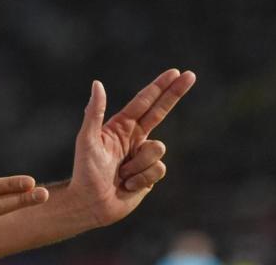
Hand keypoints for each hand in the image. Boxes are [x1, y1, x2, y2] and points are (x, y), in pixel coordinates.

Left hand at [68, 69, 195, 226]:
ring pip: (158, 149)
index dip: (159, 86)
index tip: (175, 72)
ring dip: (138, 164)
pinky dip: (142, 178)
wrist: (90, 203)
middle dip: (175, 93)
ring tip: (121, 174)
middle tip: (191, 75)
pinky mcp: (150, 174)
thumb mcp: (87, 139)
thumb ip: (94, 112)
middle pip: (161, 111)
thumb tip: (97, 83)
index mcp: (121, 126)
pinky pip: (158, 169)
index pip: (144, 102)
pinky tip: (128, 185)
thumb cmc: (84, 170)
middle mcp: (135, 137)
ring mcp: (143, 156)